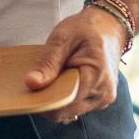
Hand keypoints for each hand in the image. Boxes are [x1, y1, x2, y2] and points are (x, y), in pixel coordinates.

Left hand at [25, 8, 122, 122]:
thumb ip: (47, 62)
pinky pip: (76, 106)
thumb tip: (31, 84)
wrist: (110, 26)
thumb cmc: (85, 28)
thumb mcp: (62, 38)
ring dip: (56, 99)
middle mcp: (103, 94)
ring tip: (50, 78)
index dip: (43, 101)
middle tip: (36, 81)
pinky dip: (65, 98)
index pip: (64, 104)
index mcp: (96, 76)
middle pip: (66, 111)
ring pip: (70, 111)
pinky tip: (58, 82)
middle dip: (48, 100)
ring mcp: (103, 99)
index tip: (29, 91)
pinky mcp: (100, 100)